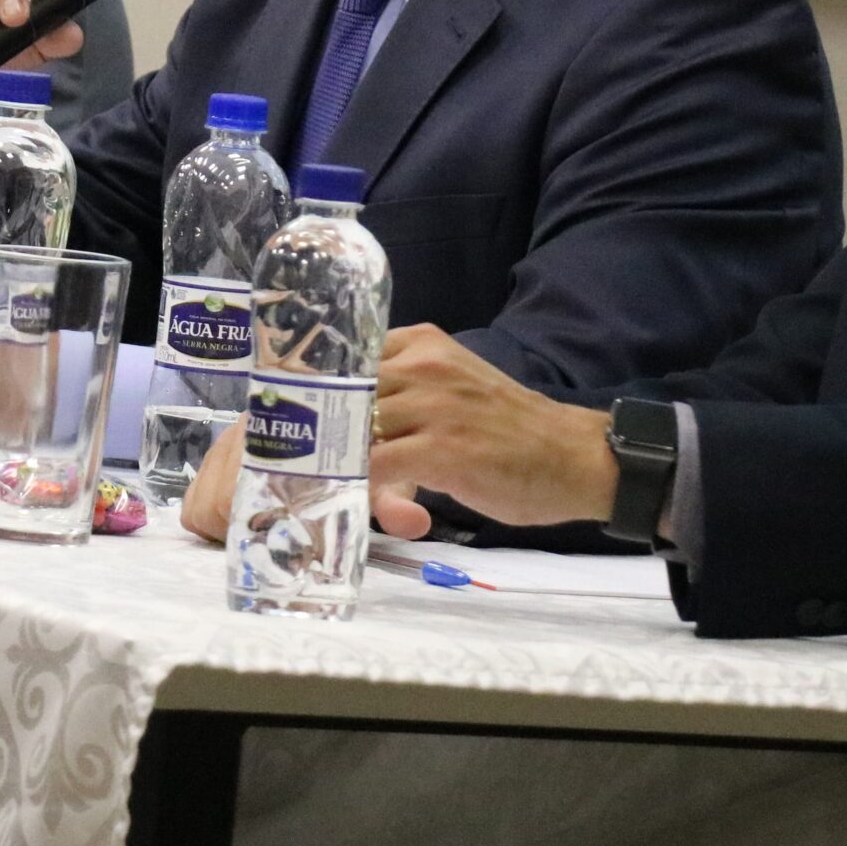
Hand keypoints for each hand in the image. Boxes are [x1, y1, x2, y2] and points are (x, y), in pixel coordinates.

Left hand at [173, 330, 545, 544]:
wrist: (574, 457)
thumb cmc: (511, 434)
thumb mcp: (452, 392)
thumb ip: (402, 399)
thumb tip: (347, 432)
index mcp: (422, 342)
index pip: (343, 357)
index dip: (305, 392)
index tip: (273, 421)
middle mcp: (423, 363)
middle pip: (338, 391)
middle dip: (304, 430)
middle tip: (272, 462)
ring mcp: (433, 404)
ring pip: (352, 428)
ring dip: (325, 461)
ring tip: (298, 489)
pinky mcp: (443, 449)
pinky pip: (376, 466)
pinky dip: (353, 486)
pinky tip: (344, 503)